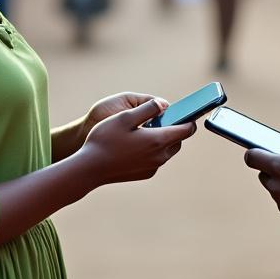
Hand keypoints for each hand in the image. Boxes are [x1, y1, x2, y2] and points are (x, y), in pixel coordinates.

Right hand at [76, 99, 193, 185]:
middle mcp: (160, 156)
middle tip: (163, 118)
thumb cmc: (105, 139)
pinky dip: (154, 150)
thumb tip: (164, 104)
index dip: (189, 119)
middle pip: (178, 140)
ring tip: (149, 129)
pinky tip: (138, 144)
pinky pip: (157, 159)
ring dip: (164, 139)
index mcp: (158, 140)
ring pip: (167, 150)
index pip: (186, 130)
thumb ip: (148, 109)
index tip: (189, 111)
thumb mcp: (125, 117)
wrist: (90, 168)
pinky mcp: (145, 174)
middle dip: (175, 129)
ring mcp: (153, 167)